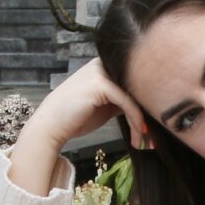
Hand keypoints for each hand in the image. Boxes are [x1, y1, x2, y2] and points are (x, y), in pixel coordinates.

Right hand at [19, 57, 153, 152]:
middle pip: (137, 85)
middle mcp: (102, 64)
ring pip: (134, 95)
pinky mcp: (99, 84)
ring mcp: (100, 72)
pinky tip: (137, 136)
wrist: (51, 126)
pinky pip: (127, 102)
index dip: (146, 102)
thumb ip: (121, 100)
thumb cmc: (75, 118)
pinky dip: (136, 121)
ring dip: (143, 120)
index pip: (134, 80)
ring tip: (144, 140)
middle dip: (148, 111)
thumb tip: (145, 106)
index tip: (152, 126)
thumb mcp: (104, 106)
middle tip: (154, 135)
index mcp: (103, 66)